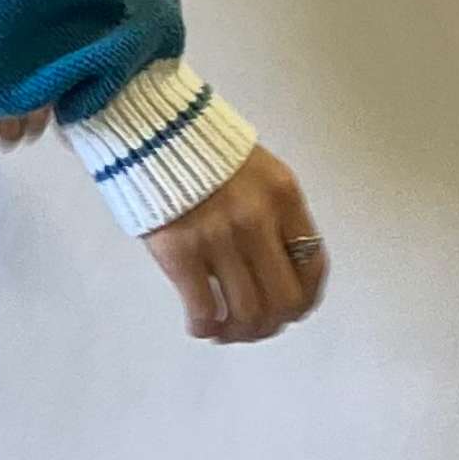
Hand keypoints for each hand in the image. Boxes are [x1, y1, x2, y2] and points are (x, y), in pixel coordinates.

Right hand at [143, 145, 327, 343]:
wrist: (146, 127)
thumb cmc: (199, 148)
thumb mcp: (254, 170)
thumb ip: (271, 214)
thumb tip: (277, 273)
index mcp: (282, 194)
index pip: (313, 265)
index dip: (304, 299)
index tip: (288, 310)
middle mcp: (257, 218)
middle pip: (284, 300)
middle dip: (271, 324)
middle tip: (252, 327)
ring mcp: (217, 235)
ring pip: (247, 313)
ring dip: (238, 332)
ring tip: (223, 329)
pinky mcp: (179, 250)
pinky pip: (203, 309)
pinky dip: (203, 326)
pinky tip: (198, 324)